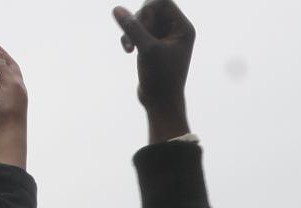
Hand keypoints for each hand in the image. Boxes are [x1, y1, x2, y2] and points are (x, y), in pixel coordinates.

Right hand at [113, 0, 194, 140]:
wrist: (161, 104)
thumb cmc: (161, 79)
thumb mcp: (147, 49)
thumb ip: (133, 27)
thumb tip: (117, 9)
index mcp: (183, 29)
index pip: (163, 2)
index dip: (148, 8)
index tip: (142, 23)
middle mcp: (176, 32)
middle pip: (151, 9)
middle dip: (138, 21)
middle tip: (135, 37)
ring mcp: (165, 39)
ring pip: (142, 21)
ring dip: (131, 30)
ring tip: (128, 46)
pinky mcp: (154, 46)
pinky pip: (138, 31)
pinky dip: (130, 37)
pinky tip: (128, 49)